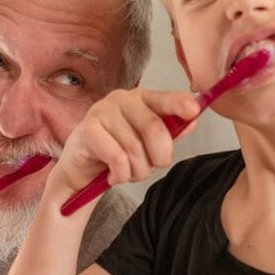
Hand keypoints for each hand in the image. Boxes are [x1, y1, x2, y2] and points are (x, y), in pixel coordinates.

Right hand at [52, 88, 200, 192]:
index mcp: (141, 98)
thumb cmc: (117, 152)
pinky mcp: (87, 129)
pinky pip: (117, 158)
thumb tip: (193, 121)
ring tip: (128, 173)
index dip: (179, 104)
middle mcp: (122, 99)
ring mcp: (102, 111)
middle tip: (151, 167)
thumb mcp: (148, 144)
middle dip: (159, 157)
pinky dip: (121, 175)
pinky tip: (114, 176)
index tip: (193, 112)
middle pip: (153, 128)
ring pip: (135, 148)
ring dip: (137, 172)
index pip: (164, 98)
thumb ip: (170, 132)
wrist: (81, 170)